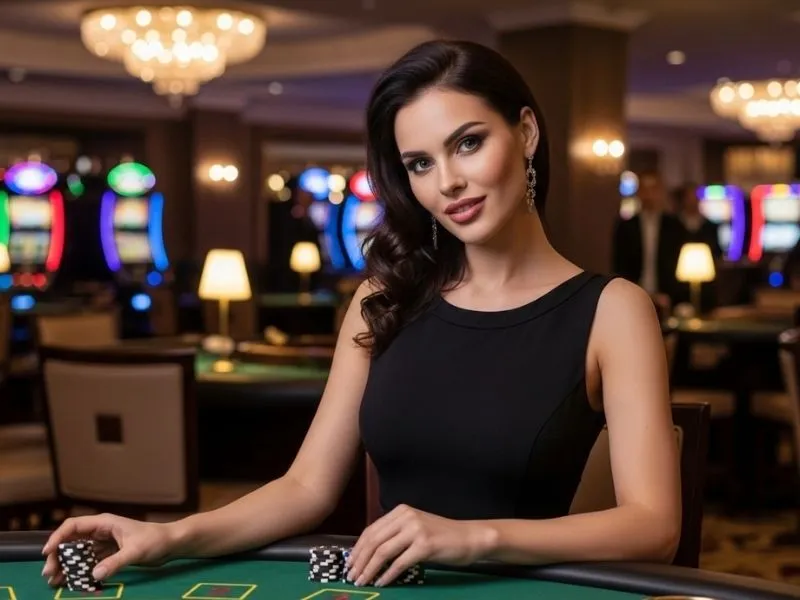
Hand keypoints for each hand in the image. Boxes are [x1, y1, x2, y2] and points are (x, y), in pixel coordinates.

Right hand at [41, 514, 174, 586]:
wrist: (171, 544)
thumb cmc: (156, 540)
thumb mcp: (136, 551)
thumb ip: (116, 562)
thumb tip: (94, 574)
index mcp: (104, 523)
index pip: (74, 526)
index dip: (57, 537)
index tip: (47, 553)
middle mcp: (101, 531)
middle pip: (71, 541)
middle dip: (58, 556)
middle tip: (49, 574)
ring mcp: (104, 543)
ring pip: (78, 553)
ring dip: (66, 566)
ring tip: (55, 582)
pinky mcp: (109, 554)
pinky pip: (88, 562)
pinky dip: (79, 571)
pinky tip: (71, 582)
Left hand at [345, 504, 492, 586]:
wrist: (469, 537)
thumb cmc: (441, 536)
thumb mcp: (415, 529)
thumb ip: (395, 535)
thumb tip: (369, 553)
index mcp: (401, 511)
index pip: (371, 530)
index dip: (358, 549)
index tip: (349, 563)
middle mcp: (406, 517)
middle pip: (374, 541)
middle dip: (359, 561)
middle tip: (351, 576)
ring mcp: (415, 530)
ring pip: (383, 552)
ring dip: (369, 569)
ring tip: (362, 581)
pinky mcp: (424, 545)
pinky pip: (399, 563)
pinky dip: (388, 575)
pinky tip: (382, 583)